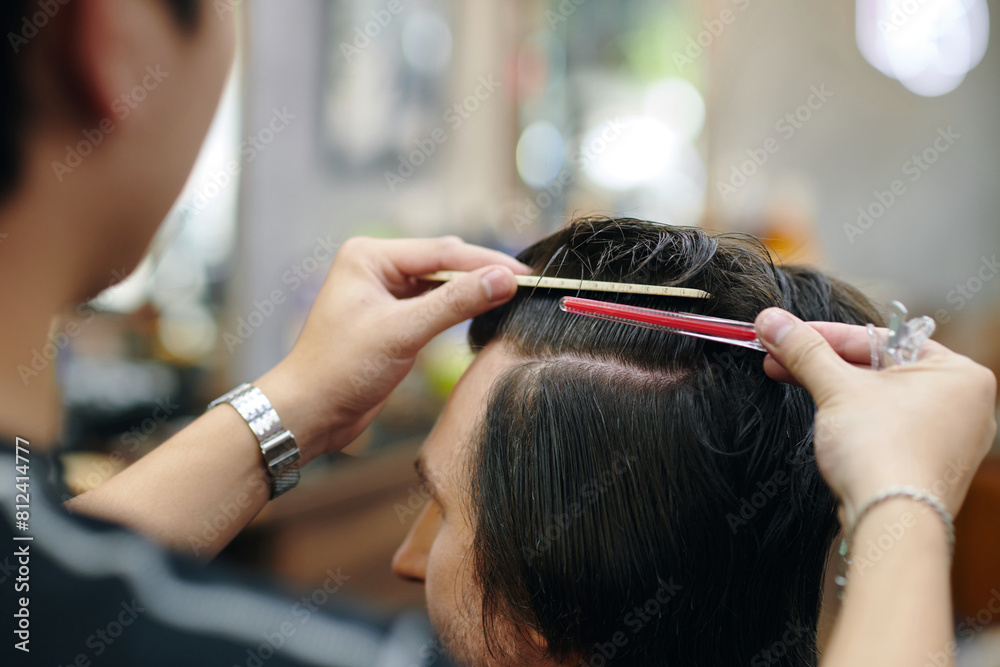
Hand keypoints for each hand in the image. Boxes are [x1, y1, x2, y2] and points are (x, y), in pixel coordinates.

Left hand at [256, 236, 529, 462]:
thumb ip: (455, 302)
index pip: (441, 251)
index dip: (486, 262)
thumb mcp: (403, 332)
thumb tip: (503, 280)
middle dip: (482, 273)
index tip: (524, 273)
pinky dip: (459, 310)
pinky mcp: (392, 320)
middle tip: (526, 285)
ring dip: (472, 292)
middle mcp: (376, 268)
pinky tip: (483, 314)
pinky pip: (434, 306)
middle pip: (444, 263)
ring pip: (441, 285)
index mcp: (369, 256)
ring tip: (512, 298)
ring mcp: (384, 294)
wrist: (310, 413)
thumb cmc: (340, 369)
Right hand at [755, 308, 996, 521]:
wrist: (891, 522)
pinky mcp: (928, 467)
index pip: (881, 338)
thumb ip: (804, 350)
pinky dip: (854, 420)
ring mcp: (949, 440)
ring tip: (790, 379)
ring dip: (834, 391)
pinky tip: (821, 417)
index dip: (825, 335)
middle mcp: (964, 405)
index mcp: (958, 373)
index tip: (787, 332)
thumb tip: (770, 321)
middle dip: (824, 364)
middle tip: (780, 358)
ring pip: (880, 400)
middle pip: (879, 368)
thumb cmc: (882, 451)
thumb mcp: (836, 387)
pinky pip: (887, 428)